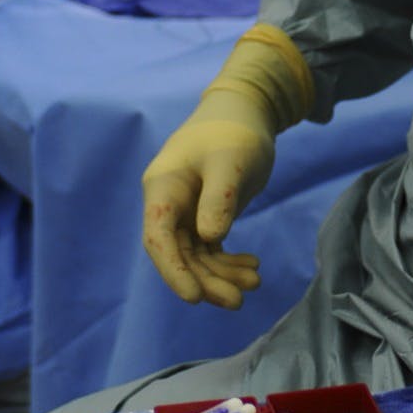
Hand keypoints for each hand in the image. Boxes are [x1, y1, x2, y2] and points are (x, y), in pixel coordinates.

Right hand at [142, 27, 314, 306]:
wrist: (246, 112)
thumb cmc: (234, 132)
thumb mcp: (231, 162)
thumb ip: (219, 198)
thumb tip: (209, 238)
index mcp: (163, 188)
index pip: (158, 236)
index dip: (172, 270)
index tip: (194, 297)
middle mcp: (169, 204)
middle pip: (178, 253)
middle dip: (206, 279)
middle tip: (238, 300)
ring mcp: (186, 212)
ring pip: (196, 256)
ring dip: (221, 275)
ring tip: (254, 283)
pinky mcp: (205, 216)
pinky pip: (211, 249)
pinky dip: (229, 262)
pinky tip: (252, 268)